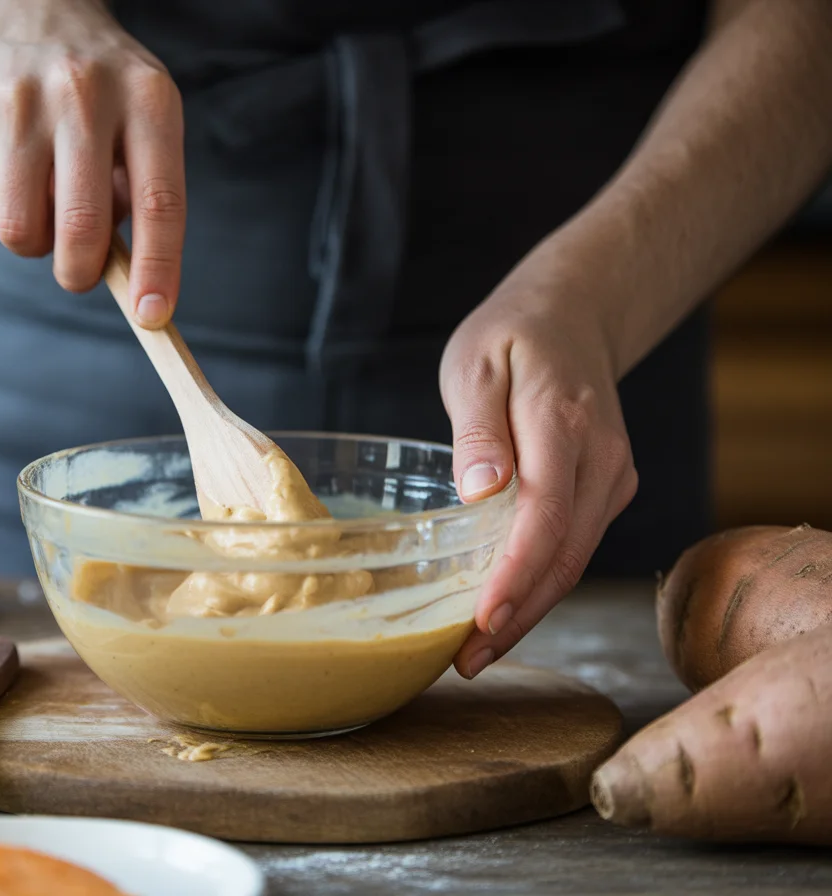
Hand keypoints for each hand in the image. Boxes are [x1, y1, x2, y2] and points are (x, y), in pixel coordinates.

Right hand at [0, 0, 184, 325]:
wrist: (26, 13)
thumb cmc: (103, 97)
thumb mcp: (145, 124)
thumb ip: (145, 198)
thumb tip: (132, 288)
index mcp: (148, 98)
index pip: (161, 201)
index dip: (158, 268)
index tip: (152, 316)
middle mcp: (83, 91)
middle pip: (82, 227)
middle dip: (81, 273)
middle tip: (80, 274)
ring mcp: (17, 100)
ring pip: (19, 230)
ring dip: (35, 244)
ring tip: (46, 206)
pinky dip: (0, 217)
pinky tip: (14, 177)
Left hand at [439, 283, 637, 677]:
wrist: (573, 315)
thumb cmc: (512, 337)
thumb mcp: (477, 366)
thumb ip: (479, 432)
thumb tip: (480, 496)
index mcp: (566, 424)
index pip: (546, 516)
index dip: (515, 577)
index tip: (483, 621)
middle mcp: (601, 459)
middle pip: (565, 555)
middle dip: (519, 616)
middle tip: (466, 662)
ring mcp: (611, 477)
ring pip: (573, 559)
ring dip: (530, 610)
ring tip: (476, 653)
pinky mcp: (605, 489)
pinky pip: (574, 546)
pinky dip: (541, 583)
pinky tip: (504, 609)